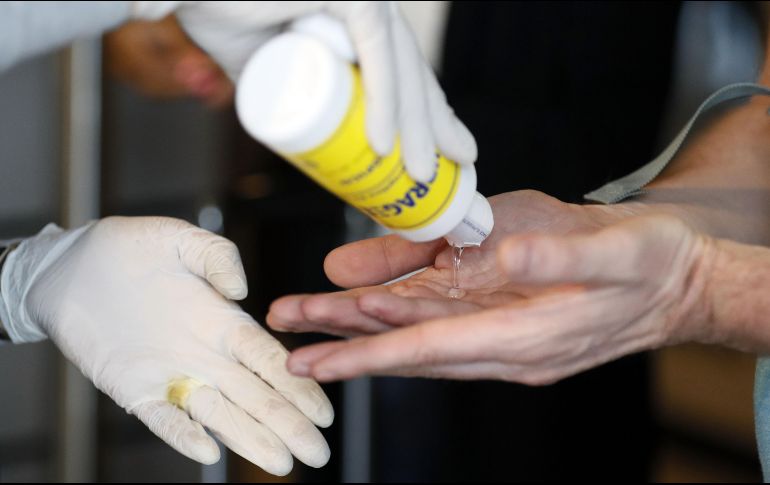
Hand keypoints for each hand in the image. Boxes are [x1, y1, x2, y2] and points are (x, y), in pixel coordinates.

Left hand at [0, 217, 332, 475]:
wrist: (68, 267)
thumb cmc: (127, 248)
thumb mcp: (178, 237)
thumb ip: (217, 256)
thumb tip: (241, 291)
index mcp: (221, 321)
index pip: (268, 359)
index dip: (297, 385)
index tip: (323, 411)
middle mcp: (204, 354)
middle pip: (254, 395)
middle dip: (287, 424)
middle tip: (317, 453)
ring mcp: (170, 374)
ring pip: (218, 414)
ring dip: (248, 439)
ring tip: (280, 464)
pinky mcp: (133, 388)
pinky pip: (162, 418)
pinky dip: (184, 435)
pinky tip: (207, 453)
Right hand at [130, 1, 476, 181]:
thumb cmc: (220, 13)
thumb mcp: (268, 68)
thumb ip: (289, 92)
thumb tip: (305, 138)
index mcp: (357, 17)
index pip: (403, 70)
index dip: (426, 113)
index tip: (441, 150)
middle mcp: (367, 4)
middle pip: (411, 71)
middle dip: (436, 124)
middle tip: (453, 168)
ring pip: (400, 68)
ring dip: (415, 125)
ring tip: (422, 172)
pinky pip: (375, 53)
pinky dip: (384, 100)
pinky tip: (385, 142)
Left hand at [267, 190, 714, 383]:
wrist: (677, 282)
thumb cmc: (650, 263)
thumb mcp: (612, 250)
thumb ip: (557, 253)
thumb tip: (504, 255)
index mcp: (528, 335)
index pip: (432, 349)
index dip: (372, 354)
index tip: (318, 360)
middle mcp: (505, 346)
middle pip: (412, 346)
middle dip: (347, 342)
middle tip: (286, 333)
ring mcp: (502, 337)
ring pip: (419, 337)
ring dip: (362, 330)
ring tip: (306, 320)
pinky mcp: (504, 321)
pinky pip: (440, 323)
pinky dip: (398, 319)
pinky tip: (363, 310)